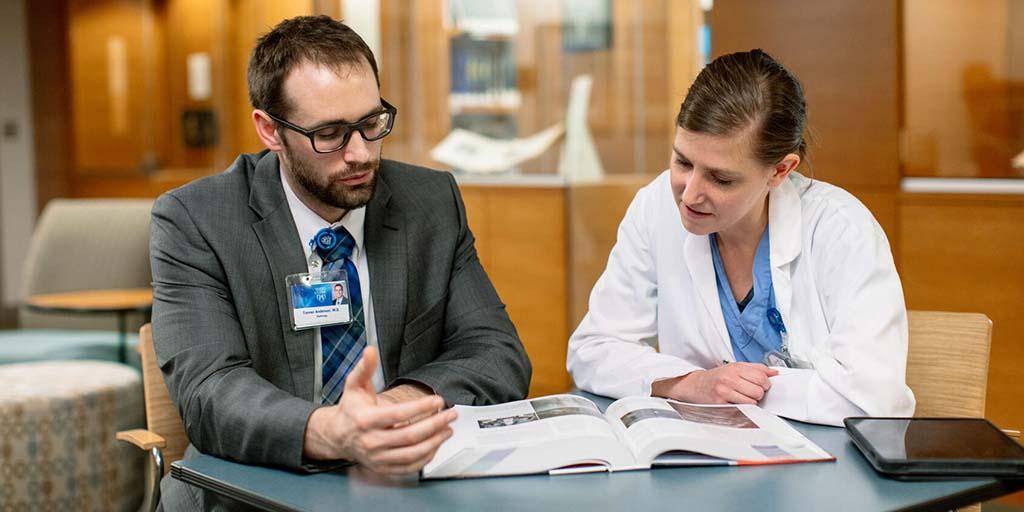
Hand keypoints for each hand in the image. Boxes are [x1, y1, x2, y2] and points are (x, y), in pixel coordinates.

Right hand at [302, 346, 456, 473]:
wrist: (338, 436)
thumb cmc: (351, 409)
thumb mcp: (354, 386)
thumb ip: (364, 368)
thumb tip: (370, 351)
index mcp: (365, 420)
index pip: (397, 415)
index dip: (420, 407)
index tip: (437, 400)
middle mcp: (371, 442)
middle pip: (409, 436)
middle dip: (435, 424)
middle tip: (450, 414)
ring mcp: (377, 458)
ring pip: (412, 454)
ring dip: (435, 442)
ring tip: (447, 429)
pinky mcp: (384, 468)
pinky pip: (409, 467)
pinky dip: (426, 457)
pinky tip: (436, 444)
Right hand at [651, 363, 778, 404]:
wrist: (694, 385)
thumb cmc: (716, 377)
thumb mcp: (735, 367)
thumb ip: (756, 368)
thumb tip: (774, 373)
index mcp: (735, 368)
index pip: (762, 377)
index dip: (765, 384)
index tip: (760, 386)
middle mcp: (729, 378)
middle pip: (759, 390)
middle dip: (758, 394)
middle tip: (750, 393)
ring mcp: (724, 391)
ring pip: (752, 402)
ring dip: (751, 403)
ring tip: (742, 398)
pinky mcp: (720, 403)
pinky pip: (741, 409)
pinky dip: (743, 409)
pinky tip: (736, 404)